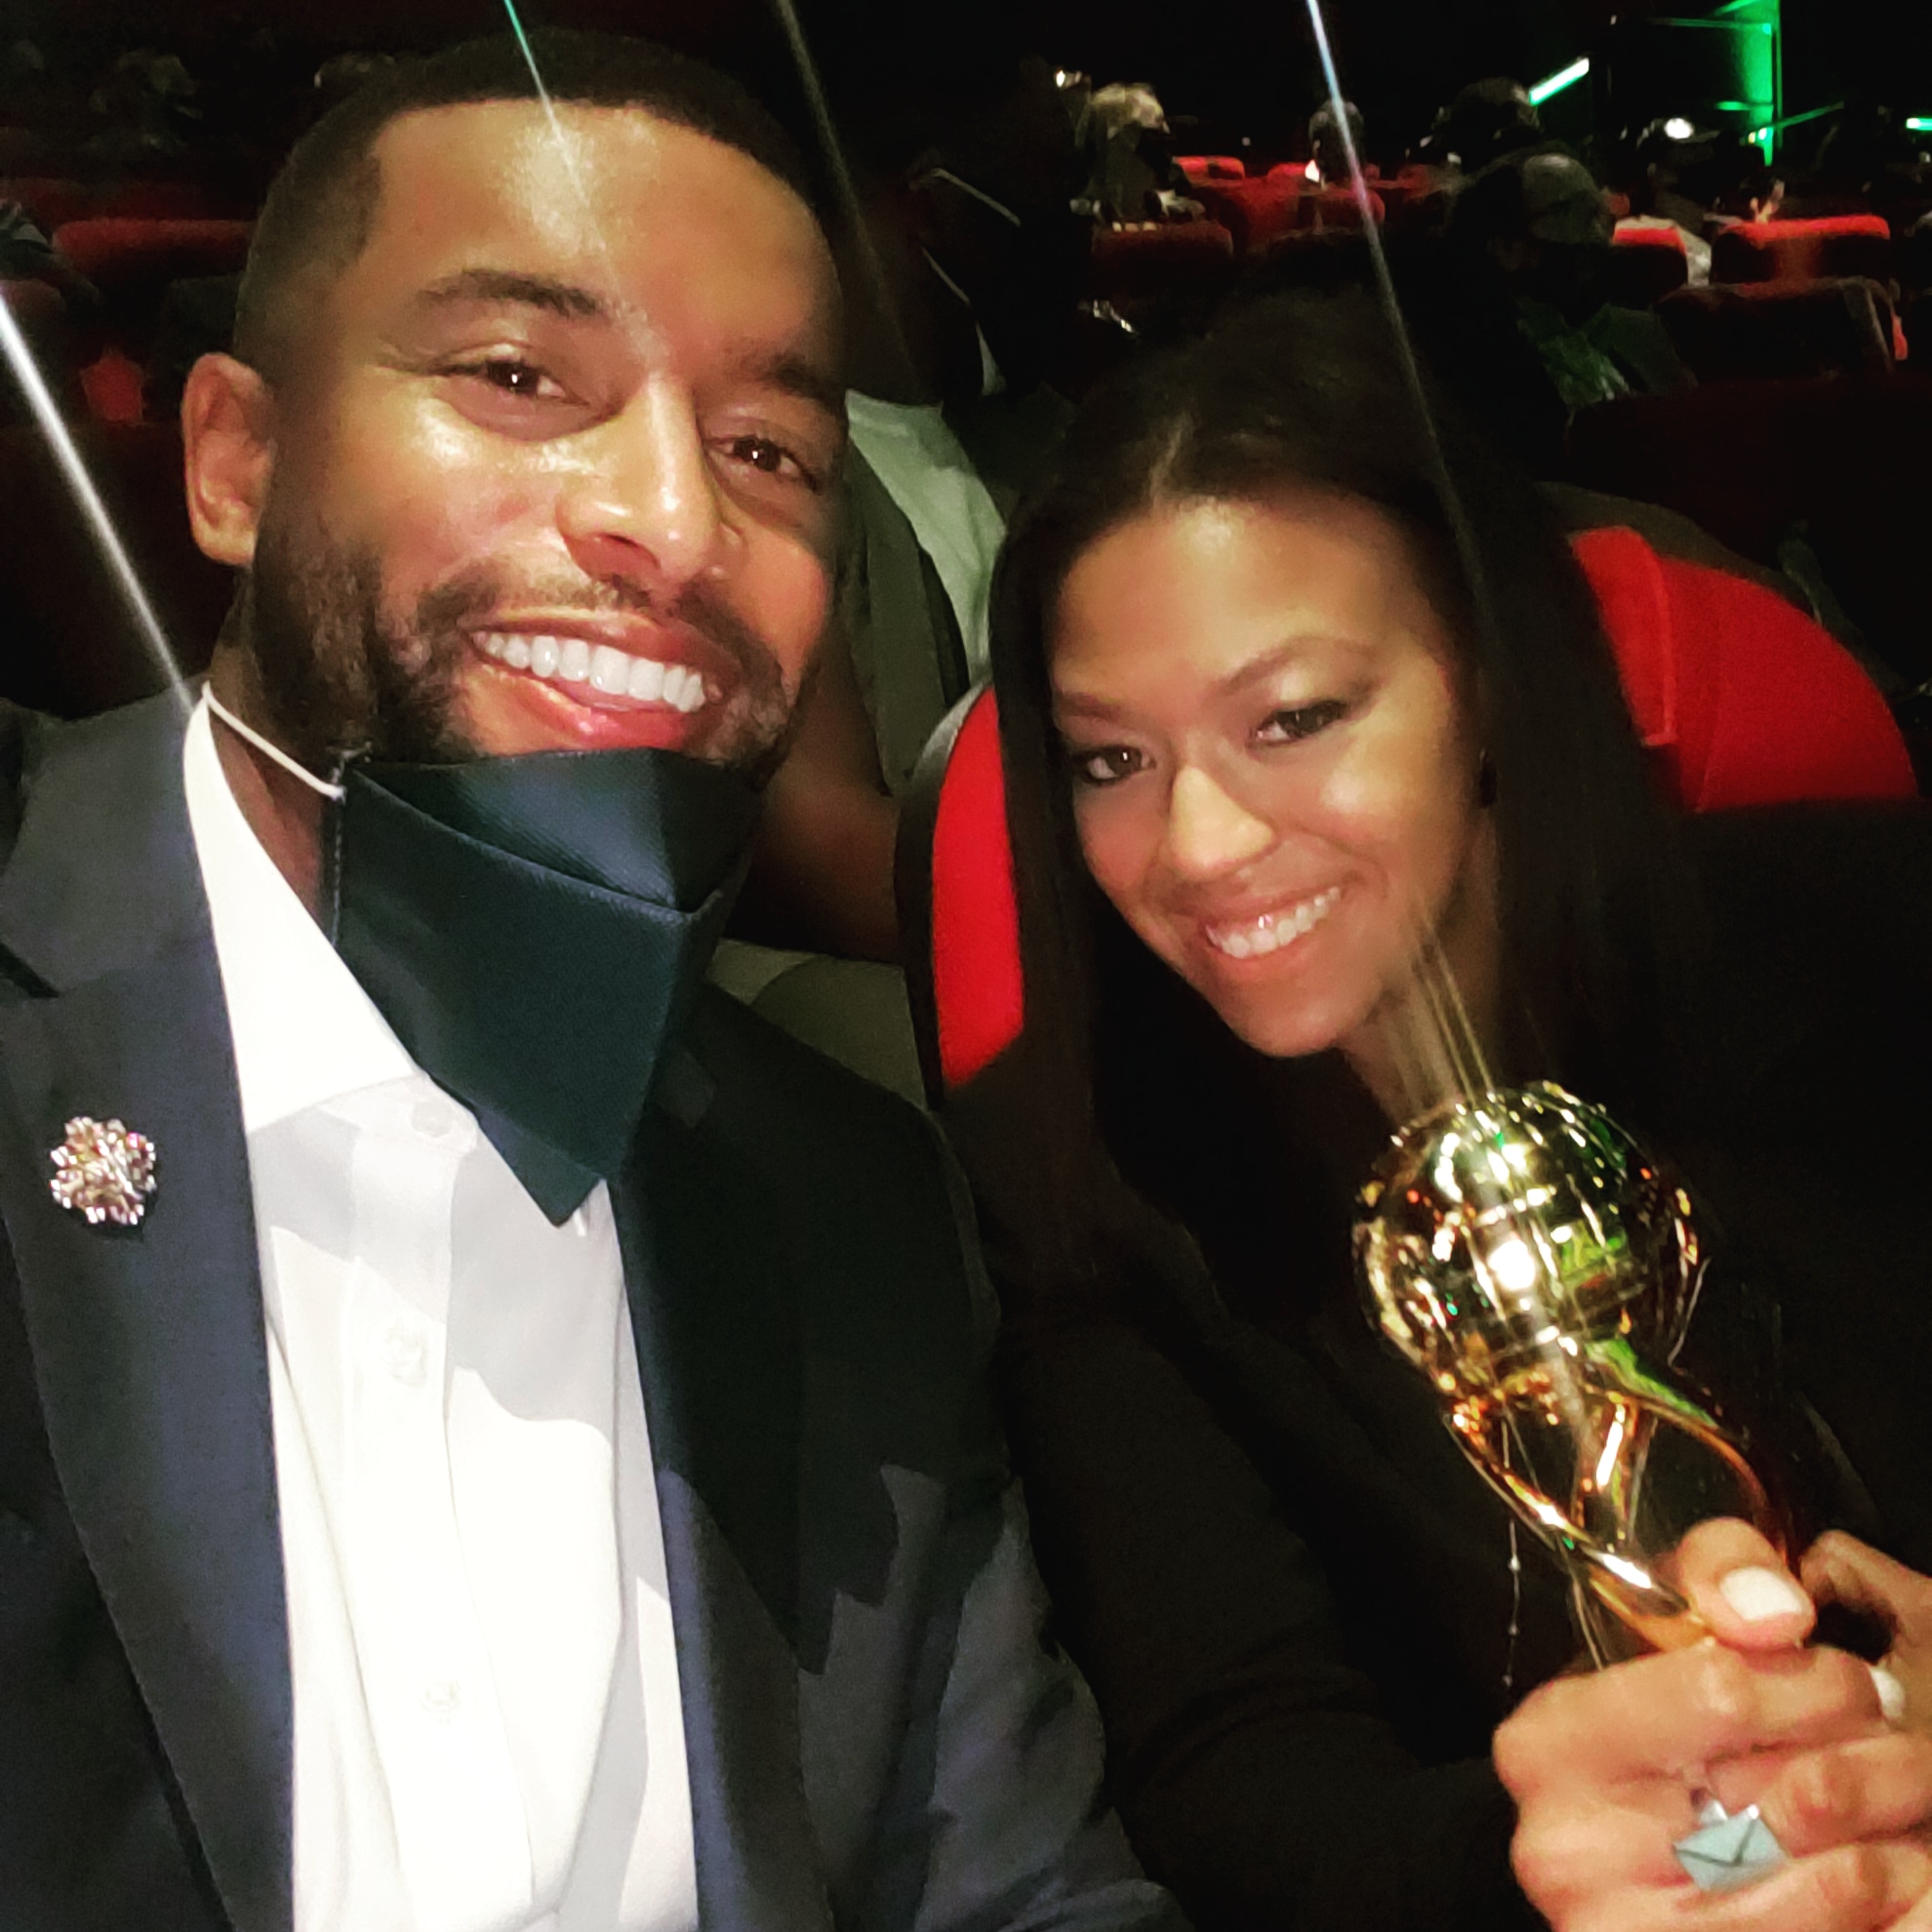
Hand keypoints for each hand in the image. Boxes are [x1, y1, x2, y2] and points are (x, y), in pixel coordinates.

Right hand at [1497, 1520, 1931, 1930]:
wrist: (1639, 1860)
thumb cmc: (1662, 1737)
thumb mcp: (1669, 1631)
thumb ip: (1715, 1574)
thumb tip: (1777, 1613)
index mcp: (1545, 1744)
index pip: (1721, 1690)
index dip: (1816, 1679)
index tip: (1858, 1681)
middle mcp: (1564, 1848)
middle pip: (1788, 1792)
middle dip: (1876, 1760)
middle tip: (1902, 1745)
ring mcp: (1617, 1930)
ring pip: (1831, 1883)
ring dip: (1898, 1838)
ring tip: (1906, 1813)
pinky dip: (1892, 1904)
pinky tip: (1894, 1872)